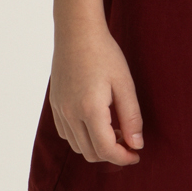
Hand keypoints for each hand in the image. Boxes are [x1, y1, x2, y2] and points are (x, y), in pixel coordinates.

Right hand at [50, 0, 143, 165]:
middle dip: (112, 154)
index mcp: (89, 109)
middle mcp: (70, 114)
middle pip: (90, 153)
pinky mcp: (55, 105)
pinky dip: (82, 137)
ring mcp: (59, 110)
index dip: (124, 158)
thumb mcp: (125, 84)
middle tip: (129, 141)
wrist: (77, 32)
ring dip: (96, 147)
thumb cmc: (104, 54)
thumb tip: (137, 145)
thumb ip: (131, 117)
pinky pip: (66, 133)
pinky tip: (96, 123)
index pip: (106, 150)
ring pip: (77, 146)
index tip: (137, 155)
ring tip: (115, 131)